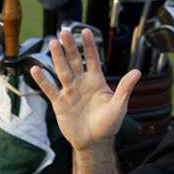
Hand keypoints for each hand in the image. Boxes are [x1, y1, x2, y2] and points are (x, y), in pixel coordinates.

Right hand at [31, 28, 139, 152]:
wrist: (94, 142)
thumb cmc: (109, 124)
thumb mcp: (119, 106)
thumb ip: (125, 88)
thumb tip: (138, 72)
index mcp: (97, 82)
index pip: (92, 59)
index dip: (89, 46)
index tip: (86, 31)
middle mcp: (82, 83)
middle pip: (74, 61)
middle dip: (70, 47)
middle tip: (64, 31)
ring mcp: (70, 92)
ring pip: (62, 71)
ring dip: (57, 58)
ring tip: (52, 43)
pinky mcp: (59, 103)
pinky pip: (50, 90)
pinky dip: (42, 80)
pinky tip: (35, 69)